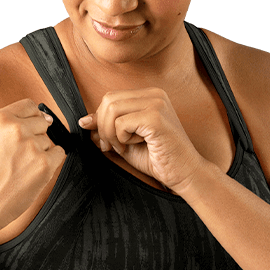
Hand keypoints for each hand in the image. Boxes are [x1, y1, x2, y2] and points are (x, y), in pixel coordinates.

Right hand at [0, 99, 65, 233]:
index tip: (20, 134)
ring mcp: (31, 146)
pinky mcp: (44, 164)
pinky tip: (31, 173)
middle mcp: (16, 128)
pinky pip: (59, 153)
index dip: (28, 120)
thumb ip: (16, 123)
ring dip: (39, 153)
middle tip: (16, 157)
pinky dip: (50, 163)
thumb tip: (49, 118)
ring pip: (49, 140)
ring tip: (19, 168)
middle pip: (42, 122)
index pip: (29, 105)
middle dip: (35, 137)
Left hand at [79, 89, 207, 192]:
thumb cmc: (158, 158)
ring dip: (110, 133)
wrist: (185, 174)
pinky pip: (121, 123)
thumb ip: (107, 128)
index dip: (100, 118)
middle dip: (102, 126)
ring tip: (122, 147)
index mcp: (149, 95)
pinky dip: (120, 138)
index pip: (111, 97)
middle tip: (110, 146)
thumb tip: (84, 121)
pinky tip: (133, 146)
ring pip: (112, 109)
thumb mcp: (126, 141)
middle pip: (108, 100)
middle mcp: (155, 94)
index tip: (103, 140)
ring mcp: (157, 104)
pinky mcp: (156, 118)